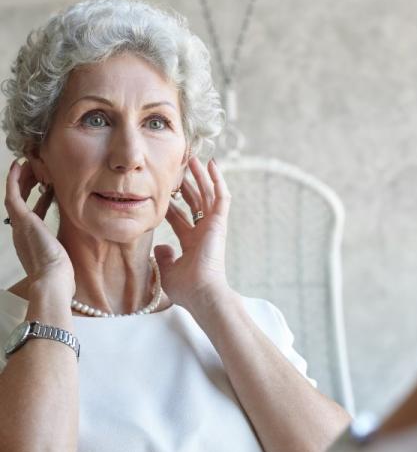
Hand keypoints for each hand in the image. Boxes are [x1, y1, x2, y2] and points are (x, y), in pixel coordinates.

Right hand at [4, 160, 74, 293]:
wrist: (53, 281)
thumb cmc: (62, 275)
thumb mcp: (65, 254)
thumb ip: (68, 243)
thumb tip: (80, 237)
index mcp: (33, 240)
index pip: (34, 214)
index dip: (39, 199)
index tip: (47, 188)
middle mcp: (22, 232)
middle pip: (22, 202)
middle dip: (29, 185)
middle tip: (38, 171)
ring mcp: (20, 226)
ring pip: (16, 196)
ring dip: (23, 179)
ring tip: (29, 164)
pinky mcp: (22, 221)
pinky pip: (13, 195)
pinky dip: (14, 180)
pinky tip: (19, 165)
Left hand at [154, 157, 232, 310]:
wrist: (202, 292)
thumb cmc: (187, 288)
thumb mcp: (168, 271)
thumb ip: (164, 257)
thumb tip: (160, 245)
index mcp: (192, 243)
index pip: (180, 218)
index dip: (171, 205)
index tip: (160, 192)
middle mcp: (204, 232)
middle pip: (195, 203)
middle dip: (186, 186)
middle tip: (179, 168)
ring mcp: (213, 226)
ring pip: (208, 195)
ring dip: (201, 177)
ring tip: (194, 159)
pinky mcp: (220, 222)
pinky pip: (221, 196)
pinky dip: (217, 180)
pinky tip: (212, 164)